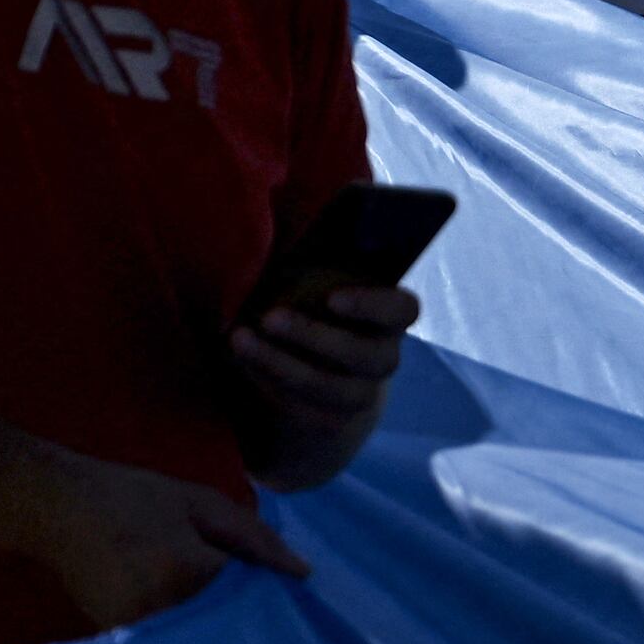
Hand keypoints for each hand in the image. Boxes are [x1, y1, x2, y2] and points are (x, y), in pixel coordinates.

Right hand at [11, 448, 306, 627]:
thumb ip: (254, 537)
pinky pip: (171, 643)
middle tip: (260, 610)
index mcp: (187, 571)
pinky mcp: (120, 639)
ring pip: (200, 639)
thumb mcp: (198, 503)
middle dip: (246, 619)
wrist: (53, 508)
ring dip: (217, 628)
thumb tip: (303, 574)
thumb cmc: (130, 498)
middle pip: (227, 626)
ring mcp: (138, 629)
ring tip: (225, 613)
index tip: (284, 597)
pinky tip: (192, 617)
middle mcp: (162, 608)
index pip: (250, 599)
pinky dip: (188, 634)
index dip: (270, 597)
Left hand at [232, 281, 414, 491]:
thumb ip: (307, 261)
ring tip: (239, 340)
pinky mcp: (331, 422)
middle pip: (369, 355)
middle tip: (269, 317)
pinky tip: (241, 364)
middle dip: (316, 337)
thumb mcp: (311, 282)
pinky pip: (306, 411)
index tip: (332, 299)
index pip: (403, 310)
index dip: (373, 305)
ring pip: (334, 388)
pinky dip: (269, 386)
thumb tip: (286, 221)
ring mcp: (360, 394)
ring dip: (283, 364)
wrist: (308, 378)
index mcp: (384, 318)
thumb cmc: (305, 311)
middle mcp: (381, 358)